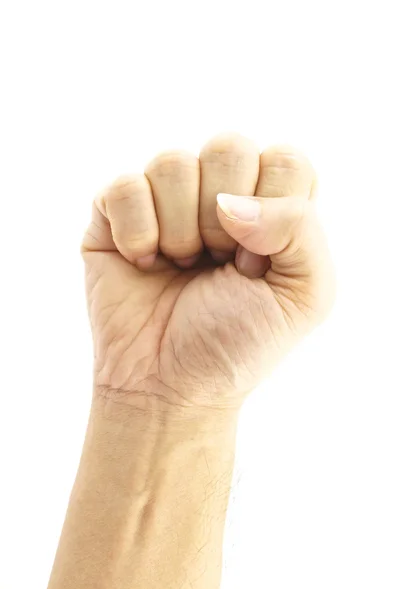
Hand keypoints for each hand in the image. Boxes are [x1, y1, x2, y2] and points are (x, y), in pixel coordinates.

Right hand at [81, 133, 333, 409]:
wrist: (169, 386)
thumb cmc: (238, 343)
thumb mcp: (304, 295)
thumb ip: (299, 228)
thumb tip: (228, 200)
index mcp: (271, 208)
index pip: (286, 160)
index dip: (273, 210)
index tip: (256, 264)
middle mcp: (220, 195)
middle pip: (229, 147)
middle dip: (222, 221)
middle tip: (217, 264)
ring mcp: (167, 201)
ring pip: (172, 163)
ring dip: (179, 231)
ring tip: (181, 267)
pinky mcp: (118, 213)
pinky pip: (125, 187)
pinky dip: (137, 234)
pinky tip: (144, 263)